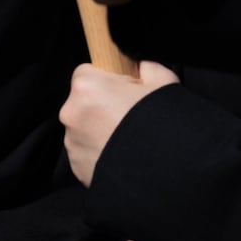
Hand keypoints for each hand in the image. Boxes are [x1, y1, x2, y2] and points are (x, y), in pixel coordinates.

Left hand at [59, 62, 178, 185]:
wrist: (169, 173)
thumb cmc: (163, 122)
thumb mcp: (162, 80)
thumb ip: (143, 67)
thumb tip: (137, 66)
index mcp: (86, 86)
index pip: (87, 71)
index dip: (108, 79)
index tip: (125, 91)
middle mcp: (71, 113)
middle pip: (83, 101)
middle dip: (102, 106)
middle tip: (129, 117)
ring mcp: (72, 143)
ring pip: (84, 127)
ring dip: (99, 131)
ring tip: (128, 140)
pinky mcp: (77, 167)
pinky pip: (86, 152)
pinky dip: (100, 153)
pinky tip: (122, 156)